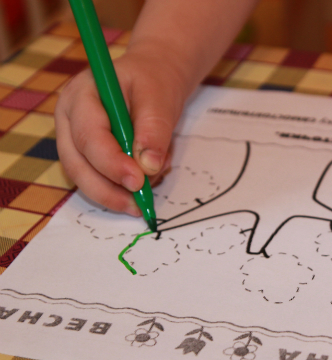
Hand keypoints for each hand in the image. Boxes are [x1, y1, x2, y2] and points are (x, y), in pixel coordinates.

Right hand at [55, 49, 185, 214]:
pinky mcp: (87, 156)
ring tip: (149, 192)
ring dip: (118, 193)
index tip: (138, 181)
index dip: (111, 163)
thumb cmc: (152, 82)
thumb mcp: (159, 97)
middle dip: (108, 190)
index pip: (88, 136)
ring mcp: (73, 140)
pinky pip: (100, 180)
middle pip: (77, 164)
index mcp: (80, 96)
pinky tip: (147, 181)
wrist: (152, 78)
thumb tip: (148, 166)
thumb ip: (154, 129)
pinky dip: (124, 188)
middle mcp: (69, 120)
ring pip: (86, 179)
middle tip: (140, 204)